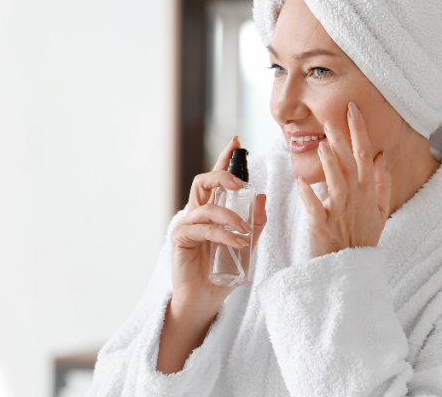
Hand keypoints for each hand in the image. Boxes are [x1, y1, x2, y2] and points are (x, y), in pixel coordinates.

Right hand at [169, 136, 267, 314]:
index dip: (224, 158)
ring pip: (205, 207)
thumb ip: (254, 223)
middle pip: (202, 182)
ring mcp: (186, 225)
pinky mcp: (180, 240)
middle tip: (240, 184)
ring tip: (245, 231)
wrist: (205, 301)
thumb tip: (261, 196)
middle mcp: (195, 213)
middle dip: (222, 176)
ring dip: (229, 216)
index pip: (216, 179)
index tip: (237, 141)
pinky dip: (222, 234)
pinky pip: (203, 230)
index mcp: (210, 210)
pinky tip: (237, 242)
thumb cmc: (223, 272)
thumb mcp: (246, 245)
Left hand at [297, 102, 391, 257]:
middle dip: (342, 141)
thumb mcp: (380, 212)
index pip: (366, 155)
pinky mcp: (323, 226)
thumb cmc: (362, 238)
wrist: (350, 270)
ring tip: (321, 145)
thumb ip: (382, 183)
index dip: (359, 131)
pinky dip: (308, 195)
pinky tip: (301, 181)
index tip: (352, 110)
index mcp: (368, 193)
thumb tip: (380, 156)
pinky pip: (315, 207)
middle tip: (331, 121)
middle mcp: (356, 200)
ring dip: (330, 164)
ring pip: (337, 183)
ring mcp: (340, 212)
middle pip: (351, 165)